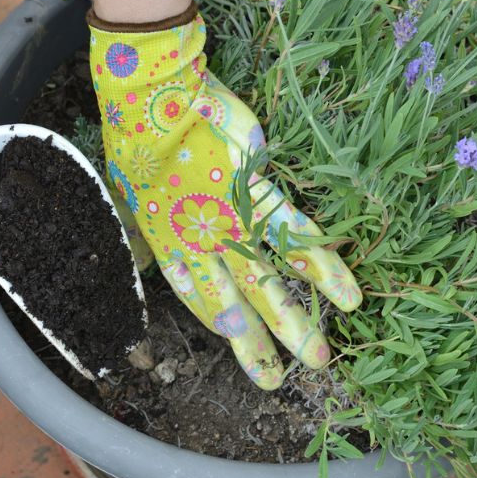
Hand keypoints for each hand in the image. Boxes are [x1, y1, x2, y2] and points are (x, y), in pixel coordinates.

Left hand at [90, 7, 361, 389]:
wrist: (152, 100)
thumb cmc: (137, 141)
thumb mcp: (131, 196)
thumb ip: (147, 231)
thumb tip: (148, 254)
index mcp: (171, 244)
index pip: (199, 299)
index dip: (226, 329)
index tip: (251, 358)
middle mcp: (202, 243)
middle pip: (236, 303)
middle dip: (261, 343)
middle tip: (285, 377)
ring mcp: (231, 221)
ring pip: (268, 280)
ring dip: (296, 320)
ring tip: (321, 356)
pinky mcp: (257, 193)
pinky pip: (293, 234)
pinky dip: (321, 264)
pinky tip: (345, 293)